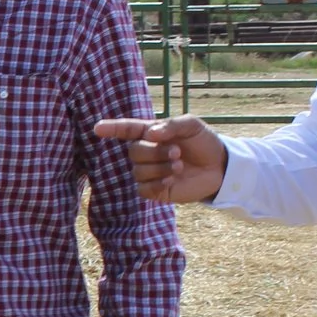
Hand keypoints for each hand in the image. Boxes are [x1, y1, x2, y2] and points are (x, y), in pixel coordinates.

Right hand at [94, 115, 227, 204]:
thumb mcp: (192, 125)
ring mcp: (149, 172)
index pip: (127, 130)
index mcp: (151, 133)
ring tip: (179, 166)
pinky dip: (157, 184)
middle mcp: (146, 152)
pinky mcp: (154, 191)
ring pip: (138, 171)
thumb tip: (150, 133)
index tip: (97, 128)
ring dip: (160, 168)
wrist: (219, 167)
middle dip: (155, 152)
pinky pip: (143, 189)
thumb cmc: (203, 142)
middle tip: (177, 152)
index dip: (112, 129)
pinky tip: (171, 181)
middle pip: (134, 151)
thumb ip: (171, 125)